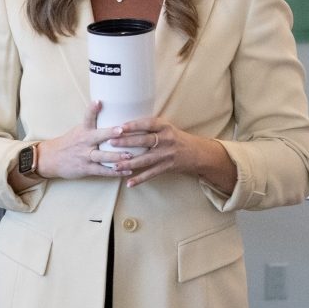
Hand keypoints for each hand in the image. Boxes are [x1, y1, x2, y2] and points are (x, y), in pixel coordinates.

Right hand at [35, 101, 130, 179]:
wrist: (51, 158)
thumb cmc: (70, 142)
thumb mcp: (79, 130)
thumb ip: (95, 124)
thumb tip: (114, 112)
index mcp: (83, 130)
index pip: (87, 117)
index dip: (92, 109)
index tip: (98, 102)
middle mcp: (84, 142)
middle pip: (98, 136)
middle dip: (110, 133)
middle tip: (122, 130)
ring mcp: (85, 155)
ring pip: (102, 156)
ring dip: (116, 156)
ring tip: (130, 155)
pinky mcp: (86, 168)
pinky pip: (102, 171)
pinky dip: (115, 172)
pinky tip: (128, 171)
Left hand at [107, 115, 237, 192]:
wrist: (198, 153)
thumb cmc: (175, 138)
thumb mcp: (165, 127)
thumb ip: (148, 127)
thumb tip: (121, 125)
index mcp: (164, 127)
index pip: (148, 124)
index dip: (134, 125)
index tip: (119, 127)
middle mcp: (166, 139)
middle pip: (144, 141)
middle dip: (127, 142)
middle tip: (110, 142)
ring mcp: (167, 154)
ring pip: (145, 159)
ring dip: (129, 163)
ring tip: (114, 165)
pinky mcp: (168, 167)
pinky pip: (151, 174)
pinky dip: (140, 179)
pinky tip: (128, 183)